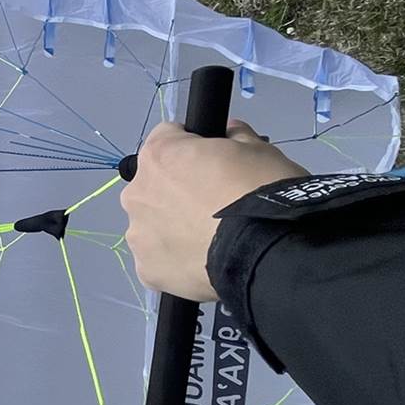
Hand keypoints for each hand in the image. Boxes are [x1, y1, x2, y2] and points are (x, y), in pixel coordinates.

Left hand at [119, 119, 306, 300]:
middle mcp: (136, 193)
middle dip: (178, 190)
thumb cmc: (259, 191)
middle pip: (155, 185)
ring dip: (172, 226)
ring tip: (209, 238)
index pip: (167, 138)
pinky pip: (159, 258)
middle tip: (213, 205)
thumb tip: (229, 133)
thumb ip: (235, 136)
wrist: (267, 253)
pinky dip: (175, 260)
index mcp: (158, 155)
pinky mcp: (146, 271)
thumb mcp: (259, 149)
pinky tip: (201, 262)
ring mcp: (138, 235)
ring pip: (153, 223)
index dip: (192, 146)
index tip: (213, 162)